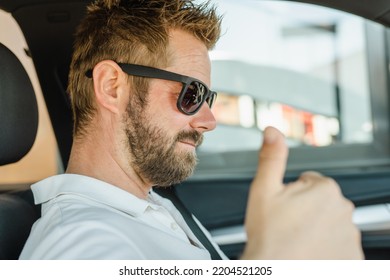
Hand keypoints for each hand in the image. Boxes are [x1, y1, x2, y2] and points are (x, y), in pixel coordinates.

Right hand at [241, 126, 363, 258]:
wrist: (276, 272)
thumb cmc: (269, 237)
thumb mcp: (263, 190)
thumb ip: (271, 158)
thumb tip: (272, 132)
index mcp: (324, 189)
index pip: (309, 182)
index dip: (291, 194)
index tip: (284, 208)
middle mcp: (343, 210)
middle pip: (321, 203)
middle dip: (306, 210)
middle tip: (287, 224)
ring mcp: (350, 235)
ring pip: (329, 224)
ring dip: (316, 229)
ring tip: (296, 240)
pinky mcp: (353, 258)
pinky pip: (338, 246)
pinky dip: (326, 248)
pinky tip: (308, 252)